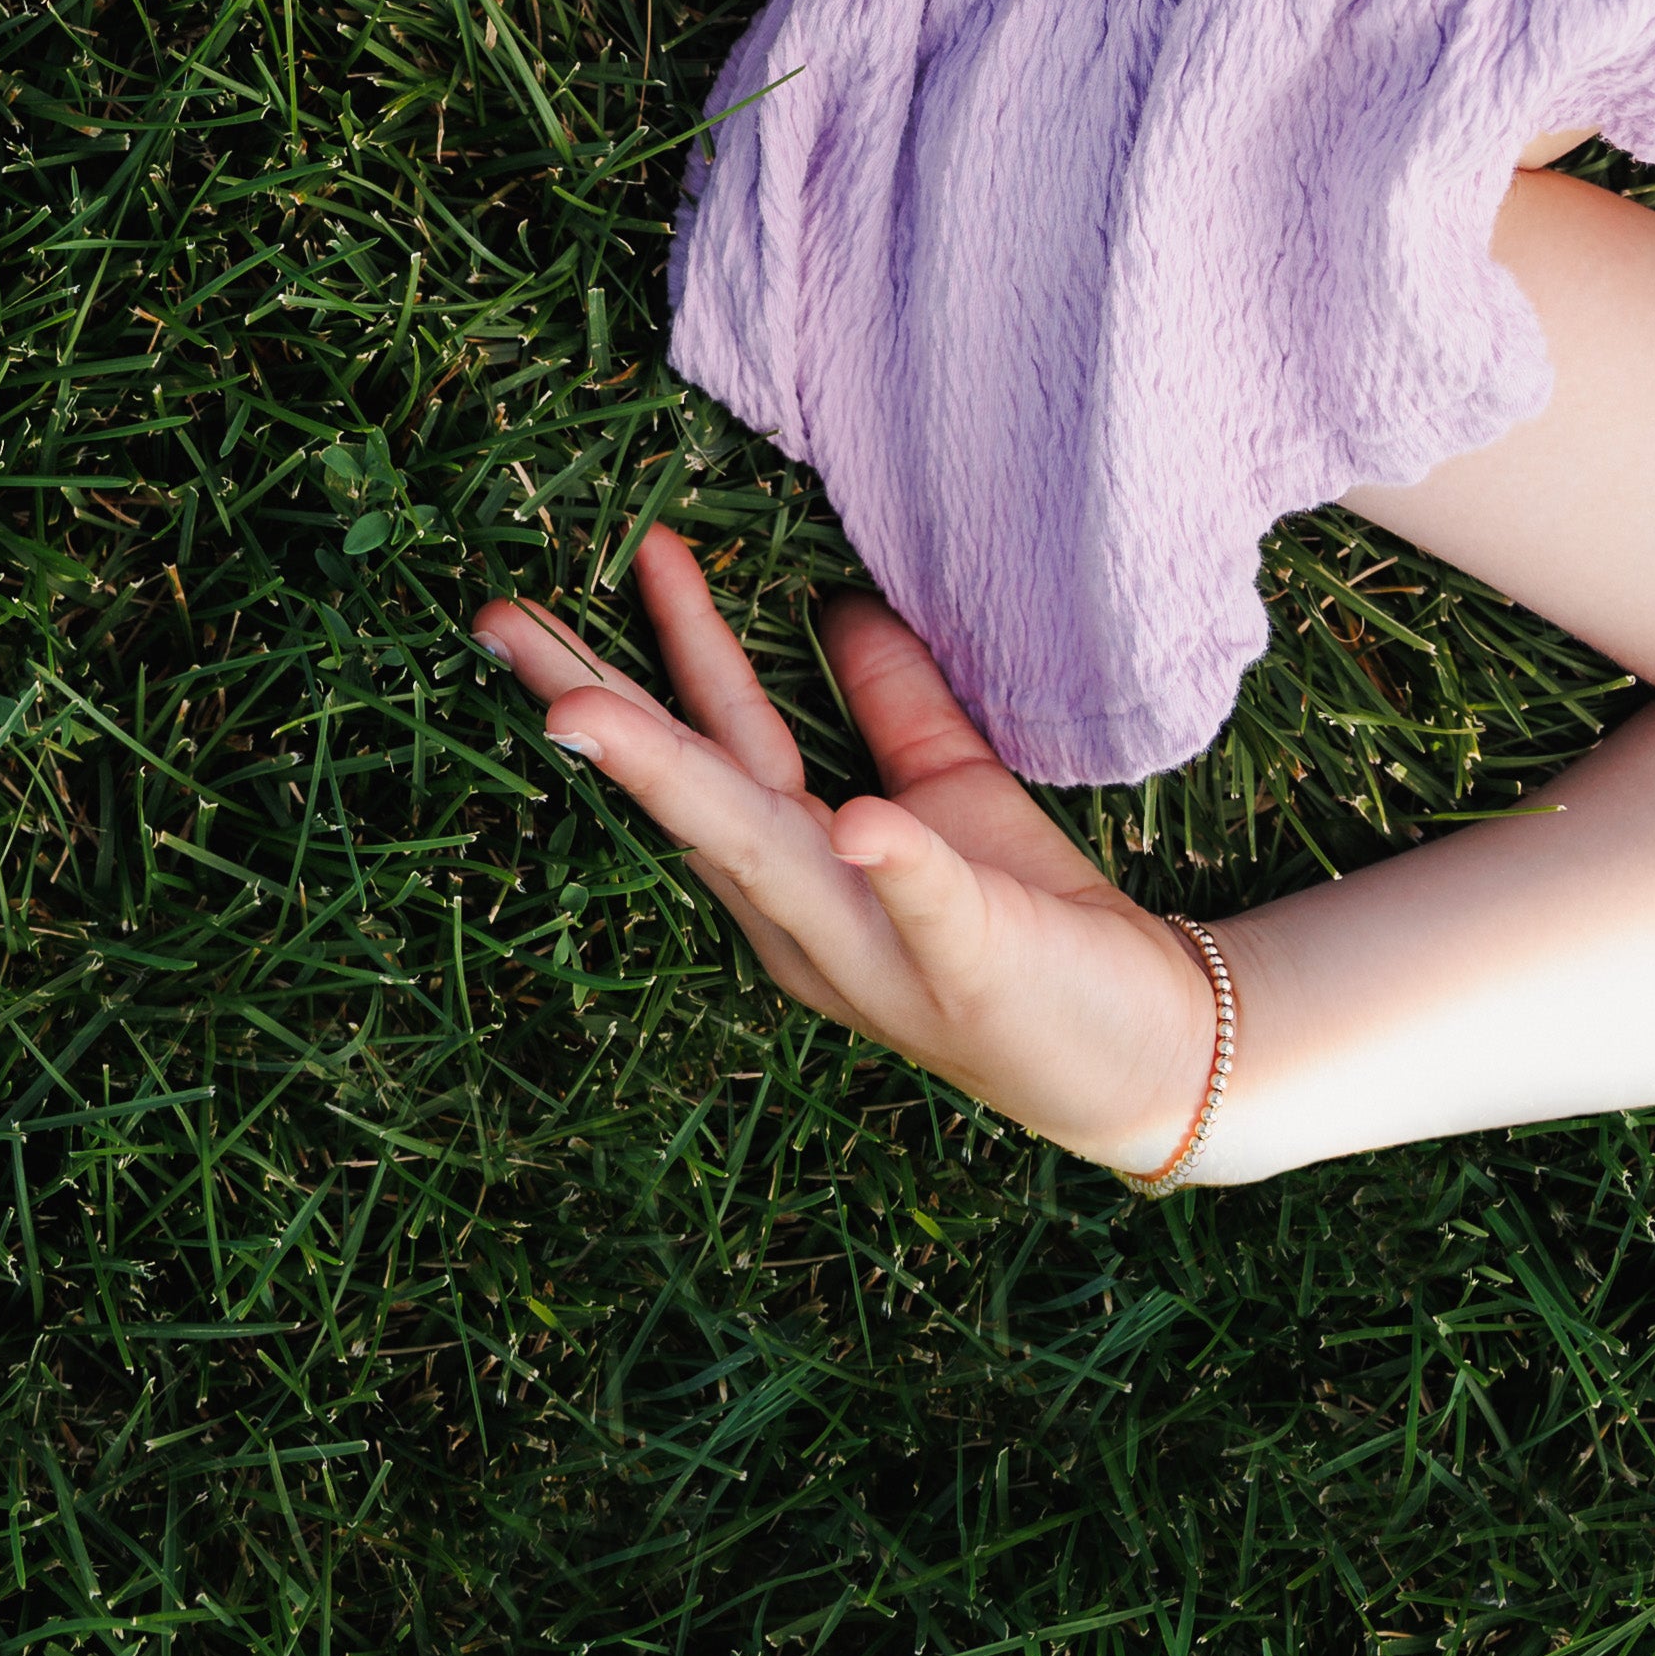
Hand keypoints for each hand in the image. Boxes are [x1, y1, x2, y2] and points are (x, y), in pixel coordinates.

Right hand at [476, 530, 1225, 1174]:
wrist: (1156, 1057)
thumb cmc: (1040, 928)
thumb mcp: (947, 796)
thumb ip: (894, 705)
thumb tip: (837, 600)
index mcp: (799, 868)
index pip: (703, 744)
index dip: (625, 665)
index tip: (529, 598)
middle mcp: (810, 916)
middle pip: (691, 795)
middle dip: (591, 709)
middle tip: (498, 626)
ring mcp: (880, 948)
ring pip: (763, 849)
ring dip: (675, 779)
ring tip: (584, 714)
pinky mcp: (975, 964)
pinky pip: (930, 905)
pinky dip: (896, 865)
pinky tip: (863, 823)